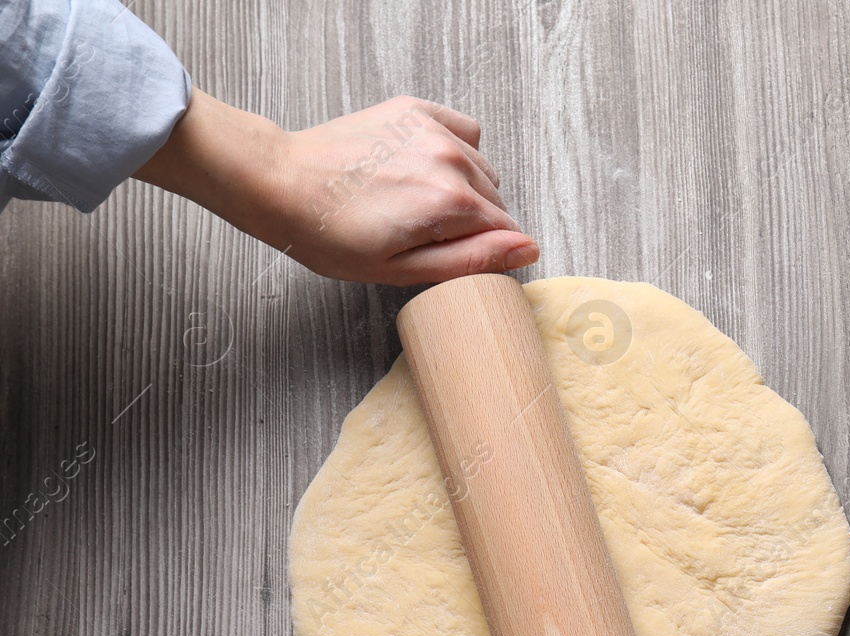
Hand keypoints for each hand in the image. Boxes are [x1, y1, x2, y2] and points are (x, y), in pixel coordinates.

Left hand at [135, 91, 538, 284]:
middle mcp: (450, 160)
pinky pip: (465, 130)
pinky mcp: (413, 111)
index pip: (505, 231)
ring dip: (464, 187)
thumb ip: (473, 259)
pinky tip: (427, 166)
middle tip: (424, 232)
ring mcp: (432, 130)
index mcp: (451, 204)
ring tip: (418, 201)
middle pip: (496, 200)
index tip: (448, 253)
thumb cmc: (330, 236)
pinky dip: (458, 150)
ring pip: (482, 168)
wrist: (280, 184)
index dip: (484, 250)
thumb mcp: (404, 268)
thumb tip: (527, 249)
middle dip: (473, 221)